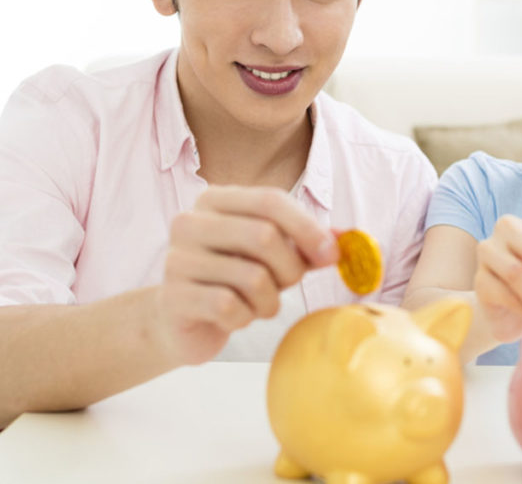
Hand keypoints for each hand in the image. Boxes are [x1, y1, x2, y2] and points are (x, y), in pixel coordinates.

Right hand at [154, 186, 338, 364]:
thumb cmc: (234, 281)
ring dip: (269, 300)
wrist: (182, 322)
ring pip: (253, 277)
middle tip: (287, 285)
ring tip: (257, 303)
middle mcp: (190, 222)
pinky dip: (244, 318)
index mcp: (216, 200)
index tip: (332, 255)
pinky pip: (230, 306)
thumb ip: (309, 244)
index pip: (271, 200)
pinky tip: (235, 317)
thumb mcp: (275, 256)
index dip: (308, 228)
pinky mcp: (173, 296)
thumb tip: (348, 239)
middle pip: (265, 236)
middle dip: (290, 269)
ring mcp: (177, 258)